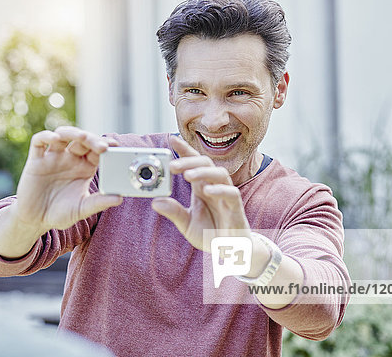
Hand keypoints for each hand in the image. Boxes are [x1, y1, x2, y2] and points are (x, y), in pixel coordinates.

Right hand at [15, 126, 122, 233]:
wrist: (35, 221)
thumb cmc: (60, 214)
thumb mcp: (82, 209)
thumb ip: (99, 203)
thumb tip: (119, 198)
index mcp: (84, 168)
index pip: (97, 151)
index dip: (106, 146)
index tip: (115, 146)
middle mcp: (70, 159)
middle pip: (82, 140)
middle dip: (93, 139)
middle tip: (102, 146)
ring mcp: (53, 158)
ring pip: (63, 135)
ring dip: (73, 133)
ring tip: (83, 137)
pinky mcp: (36, 160)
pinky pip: (39, 142)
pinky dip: (46, 136)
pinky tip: (55, 139)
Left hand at [152, 135, 250, 251]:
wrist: (231, 252)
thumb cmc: (211, 234)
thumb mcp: (187, 224)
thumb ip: (174, 212)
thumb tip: (155, 202)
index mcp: (201, 187)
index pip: (193, 163)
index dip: (185, 150)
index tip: (171, 139)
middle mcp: (214, 187)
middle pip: (205, 164)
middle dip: (189, 161)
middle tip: (172, 166)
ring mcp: (226, 196)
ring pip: (220, 173)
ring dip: (203, 172)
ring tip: (188, 175)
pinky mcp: (235, 208)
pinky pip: (231, 194)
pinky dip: (220, 190)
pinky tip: (207, 190)